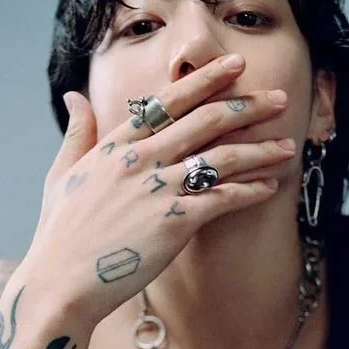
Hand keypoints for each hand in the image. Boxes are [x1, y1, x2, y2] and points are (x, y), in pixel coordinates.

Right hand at [14, 54, 296, 329]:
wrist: (58, 283)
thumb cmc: (60, 232)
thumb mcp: (61, 173)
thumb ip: (77, 132)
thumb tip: (75, 96)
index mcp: (116, 145)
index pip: (168, 101)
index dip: (206, 80)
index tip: (235, 64)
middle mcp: (141, 159)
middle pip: (205, 122)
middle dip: (247, 106)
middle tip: (280, 98)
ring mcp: (158, 189)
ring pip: (222, 158)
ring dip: (260, 150)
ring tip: (289, 145)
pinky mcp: (174, 222)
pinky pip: (222, 199)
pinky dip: (250, 191)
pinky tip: (271, 187)